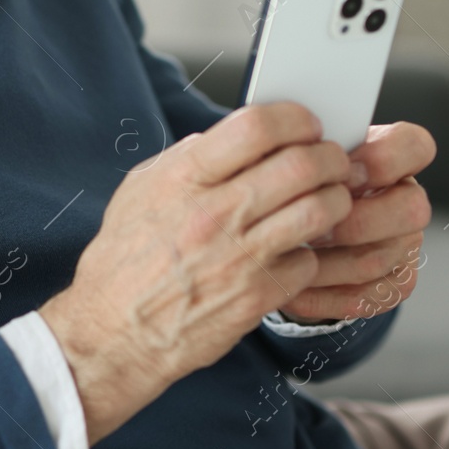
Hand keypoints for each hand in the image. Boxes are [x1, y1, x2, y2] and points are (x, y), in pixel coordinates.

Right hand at [38, 103, 353, 444]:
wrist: (114, 330)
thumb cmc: (124, 260)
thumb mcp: (139, 191)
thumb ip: (184, 159)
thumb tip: (224, 137)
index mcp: (183, 179)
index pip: (255, 127)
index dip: (294, 118)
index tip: (305, 124)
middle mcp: (214, 214)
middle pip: (301, 165)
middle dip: (329, 156)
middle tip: (331, 161)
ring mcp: (239, 258)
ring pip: (319, 211)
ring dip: (335, 200)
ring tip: (328, 201)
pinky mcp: (256, 297)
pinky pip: (309, 263)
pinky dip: (309, 255)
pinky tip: (294, 252)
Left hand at [277, 121, 434, 324]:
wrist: (294, 226)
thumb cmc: (298, 181)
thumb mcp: (299, 155)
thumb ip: (303, 148)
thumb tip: (286, 148)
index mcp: (390, 156)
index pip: (414, 147)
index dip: (384, 159)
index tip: (340, 169)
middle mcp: (406, 199)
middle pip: (411, 210)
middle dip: (355, 221)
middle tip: (310, 226)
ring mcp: (405, 245)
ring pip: (378, 258)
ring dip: (327, 262)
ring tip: (287, 255)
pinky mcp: (393, 285)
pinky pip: (364, 297)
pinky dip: (321, 294)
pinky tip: (292, 284)